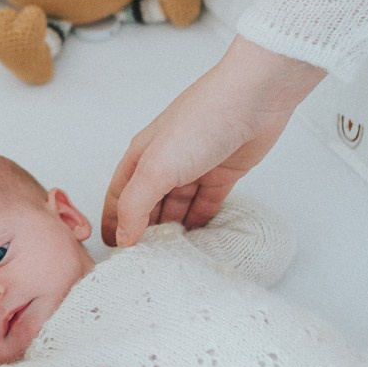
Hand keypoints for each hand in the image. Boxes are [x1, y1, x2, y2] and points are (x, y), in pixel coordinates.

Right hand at [103, 35, 324, 245]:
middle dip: (144, 232)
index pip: (119, 196)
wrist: (254, 100)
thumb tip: (124, 237)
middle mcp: (165, 163)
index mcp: (142, 157)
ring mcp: (194, 169)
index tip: (113, 253)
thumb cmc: (200, 122)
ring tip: (170, 260)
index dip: (114, 223)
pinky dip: (200, 223)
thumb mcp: (157, 166)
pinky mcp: (222, 174)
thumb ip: (136, 204)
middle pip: (148, 205)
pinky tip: (198, 243)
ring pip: (177, 208)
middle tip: (144, 265)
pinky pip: (206, 205)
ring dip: (173, 231)